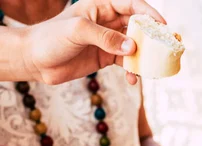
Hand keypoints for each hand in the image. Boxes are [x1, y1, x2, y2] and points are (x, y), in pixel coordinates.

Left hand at [22, 0, 164, 84]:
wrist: (34, 60)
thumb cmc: (50, 38)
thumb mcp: (78, 32)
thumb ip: (106, 37)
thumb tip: (133, 47)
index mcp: (100, 6)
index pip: (131, 5)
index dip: (149, 13)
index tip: (162, 26)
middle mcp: (107, 21)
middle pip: (137, 26)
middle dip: (152, 37)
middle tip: (164, 48)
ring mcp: (108, 40)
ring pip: (135, 46)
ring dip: (144, 56)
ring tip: (151, 67)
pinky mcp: (106, 57)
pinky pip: (127, 62)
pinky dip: (134, 70)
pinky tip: (134, 79)